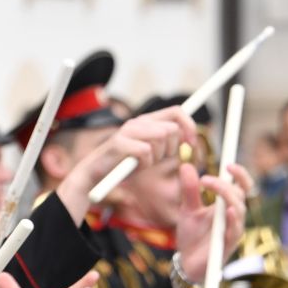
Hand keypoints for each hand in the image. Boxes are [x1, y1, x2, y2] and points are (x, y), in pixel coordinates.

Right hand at [55, 107, 195, 219]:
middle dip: (172, 149)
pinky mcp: (119, 143)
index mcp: (146, 121)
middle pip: (172, 129)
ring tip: (144, 163)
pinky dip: (145, 164)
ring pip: (161, 137)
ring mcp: (128, 131)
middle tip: (159, 160)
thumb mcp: (149, 153)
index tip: (192, 143)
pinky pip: (146, 152)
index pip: (177, 112)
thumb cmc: (124, 166)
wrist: (94, 175)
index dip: (189, 125)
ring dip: (157, 157)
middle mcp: (138, 122)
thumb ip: (165, 143)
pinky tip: (134, 168)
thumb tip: (189, 137)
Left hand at [172, 162, 248, 287]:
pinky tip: (227, 210)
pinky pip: (235, 230)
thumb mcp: (187, 210)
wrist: (186, 264)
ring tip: (212, 187)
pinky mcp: (228, 245)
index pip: (241, 186)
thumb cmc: (191, 237)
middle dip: (226, 183)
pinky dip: (232, 219)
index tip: (228, 164)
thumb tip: (186, 165)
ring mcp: (233, 231)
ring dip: (227, 196)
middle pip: (241, 195)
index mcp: (227, 206)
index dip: (239, 174)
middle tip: (205, 179)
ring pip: (239, 210)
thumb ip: (189, 190)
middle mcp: (234, 217)